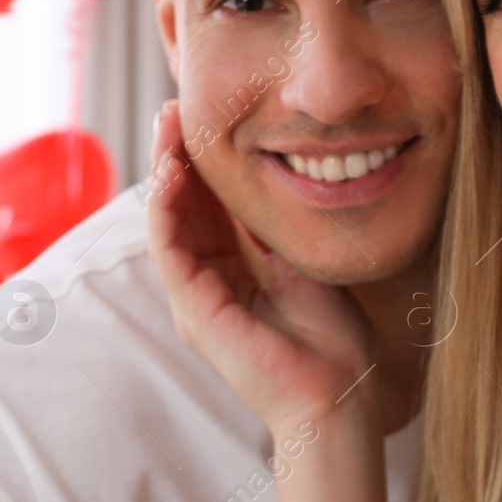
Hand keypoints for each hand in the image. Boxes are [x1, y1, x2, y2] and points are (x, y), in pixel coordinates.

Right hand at [145, 100, 379, 437]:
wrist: (338, 394)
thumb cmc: (334, 340)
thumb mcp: (308, 264)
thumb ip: (284, 230)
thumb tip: (285, 177)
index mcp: (234, 271)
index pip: (209, 204)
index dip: (204, 159)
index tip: (207, 115)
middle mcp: (207, 282)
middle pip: (181, 206)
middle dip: (176, 154)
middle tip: (175, 106)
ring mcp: (195, 298)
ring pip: (167, 221)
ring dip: (163, 171)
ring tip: (166, 126)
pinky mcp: (193, 311)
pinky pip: (169, 250)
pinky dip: (166, 208)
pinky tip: (172, 172)